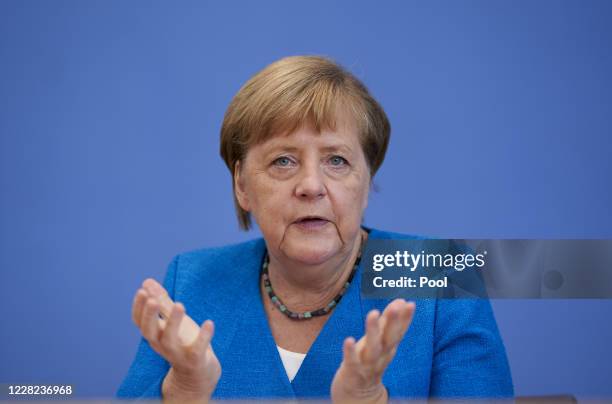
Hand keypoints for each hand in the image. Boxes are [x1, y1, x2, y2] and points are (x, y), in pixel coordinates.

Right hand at [131, 278, 220, 401]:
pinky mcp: (194, 360)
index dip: (138, 307)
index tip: (142, 291)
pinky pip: (197, 350)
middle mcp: (162, 345)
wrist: (197, 373)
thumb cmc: (183, 341)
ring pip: (170, 340)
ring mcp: (177, 353)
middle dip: (149, 316)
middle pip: (149, 332)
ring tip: (180, 304)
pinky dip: (203, 337)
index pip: (139, 322)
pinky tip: (210, 322)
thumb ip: (161, 302)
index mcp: (155, 334)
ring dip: (173, 323)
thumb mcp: (172, 320)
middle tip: (152, 299)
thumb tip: (147, 281)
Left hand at [331, 299, 414, 403]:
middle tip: (397, 306)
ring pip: (373, 348)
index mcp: (388, 347)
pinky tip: (348, 339)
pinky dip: (350, 351)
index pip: (399, 331)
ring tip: (373, 313)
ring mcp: (367, 364)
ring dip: (374, 331)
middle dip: (394, 322)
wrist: (358, 394)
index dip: (405, 318)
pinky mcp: (352, 371)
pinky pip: (352, 361)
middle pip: (390, 339)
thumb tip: (401, 300)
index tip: (410, 303)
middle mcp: (381, 355)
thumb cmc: (370, 361)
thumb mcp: (382, 341)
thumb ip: (389, 322)